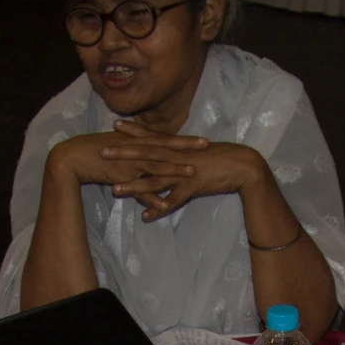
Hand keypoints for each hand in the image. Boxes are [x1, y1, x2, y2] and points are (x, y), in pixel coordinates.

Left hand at [99, 120, 260, 221]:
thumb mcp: (197, 154)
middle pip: (146, 154)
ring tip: (115, 191)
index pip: (152, 137)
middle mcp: (178, 157)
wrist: (243, 166)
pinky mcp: (193, 186)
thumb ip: (182, 156)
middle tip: (102, 152)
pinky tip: (146, 217)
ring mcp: (184, 172)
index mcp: (178, 148)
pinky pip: (174, 199)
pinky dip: (159, 209)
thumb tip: (171, 157)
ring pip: (155, 179)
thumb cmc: (221, 158)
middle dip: (123, 153)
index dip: (133, 132)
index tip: (114, 126)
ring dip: (134, 186)